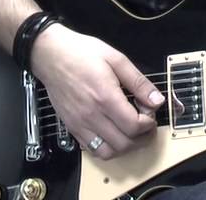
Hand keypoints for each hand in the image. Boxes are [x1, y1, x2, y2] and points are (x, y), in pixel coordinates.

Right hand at [30, 23, 162, 159]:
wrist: (48, 53)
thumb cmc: (81, 52)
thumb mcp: (115, 58)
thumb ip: (138, 81)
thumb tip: (157, 101)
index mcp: (105, 97)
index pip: (135, 126)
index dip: (149, 123)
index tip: (148, 111)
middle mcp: (92, 114)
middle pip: (125, 143)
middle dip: (142, 137)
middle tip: (143, 123)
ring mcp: (79, 122)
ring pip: (109, 152)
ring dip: (125, 147)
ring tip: (128, 132)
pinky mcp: (70, 125)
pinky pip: (91, 149)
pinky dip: (106, 148)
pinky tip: (110, 133)